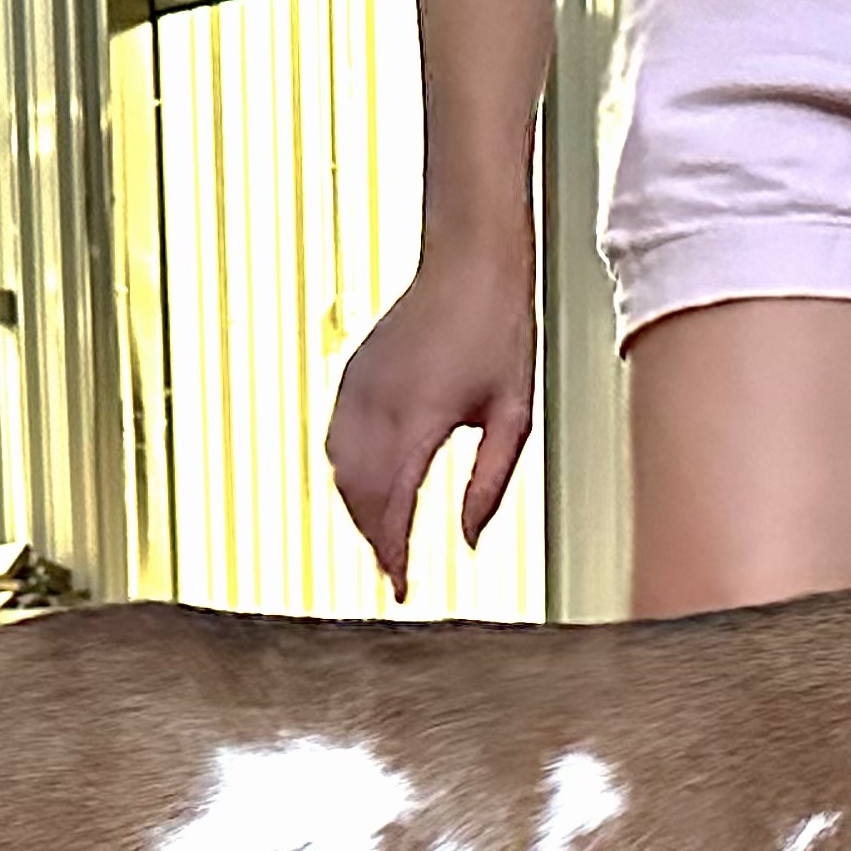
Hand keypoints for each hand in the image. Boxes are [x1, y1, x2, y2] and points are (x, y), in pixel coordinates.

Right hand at [324, 231, 536, 600]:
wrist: (470, 262)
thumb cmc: (500, 331)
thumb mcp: (515, 416)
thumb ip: (490, 483)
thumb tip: (470, 541)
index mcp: (422, 415)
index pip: (395, 504)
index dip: (395, 554)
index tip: (403, 588)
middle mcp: (381, 402)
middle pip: (359, 495)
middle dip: (374, 540)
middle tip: (394, 574)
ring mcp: (359, 386)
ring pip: (340, 470)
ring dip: (357, 511)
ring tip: (383, 541)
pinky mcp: (353, 375)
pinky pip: (335, 439)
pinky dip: (346, 475)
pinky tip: (367, 493)